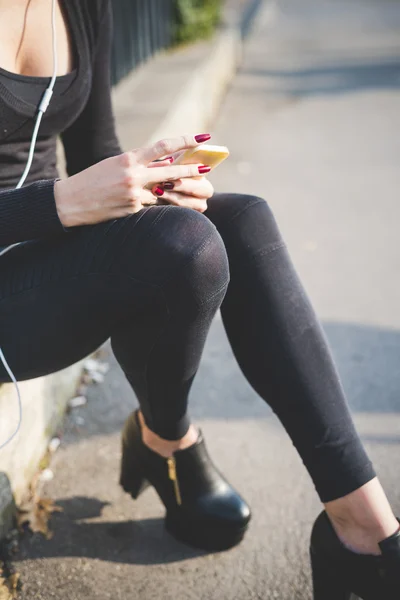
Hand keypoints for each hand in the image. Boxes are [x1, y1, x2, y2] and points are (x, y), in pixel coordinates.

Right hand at [54, 134, 210, 227]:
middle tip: (206, 169)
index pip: (163, 146)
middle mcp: (133, 174)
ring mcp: (134, 193)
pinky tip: (135, 203)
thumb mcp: (115, 165)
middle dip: (191, 170)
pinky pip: (149, 206)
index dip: (185, 141)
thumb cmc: (93, 180)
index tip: (203, 138)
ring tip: (170, 192)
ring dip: (168, 192)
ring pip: (161, 191)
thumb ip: (139, 164)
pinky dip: (148, 203)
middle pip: (171, 171)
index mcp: (129, 158)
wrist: (70, 201)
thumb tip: (165, 166)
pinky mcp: (132, 209)